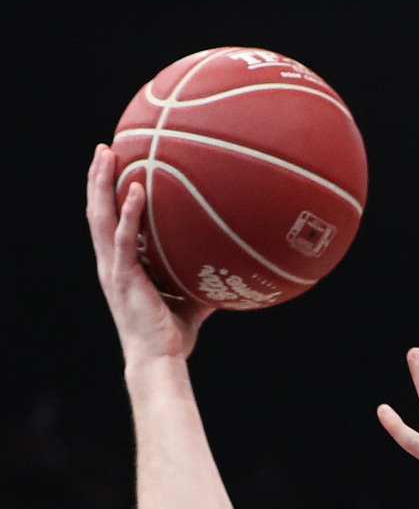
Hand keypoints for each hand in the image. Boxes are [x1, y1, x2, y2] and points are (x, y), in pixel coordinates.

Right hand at [87, 147, 212, 366]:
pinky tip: (134, 188)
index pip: (109, 224)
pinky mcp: (123, 277)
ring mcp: (114, 270)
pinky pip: (124, 238)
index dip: (106, 196)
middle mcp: (110, 264)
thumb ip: (200, 281)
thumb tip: (230, 270)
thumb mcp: (189, 301)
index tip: (113, 169)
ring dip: (102, 183)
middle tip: (104, 148)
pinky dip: (128, 212)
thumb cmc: (171, 336)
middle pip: (98, 212)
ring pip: (101, 218)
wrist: (160, 361)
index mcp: (120, 267)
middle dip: (98, 178)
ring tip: (107, 153)